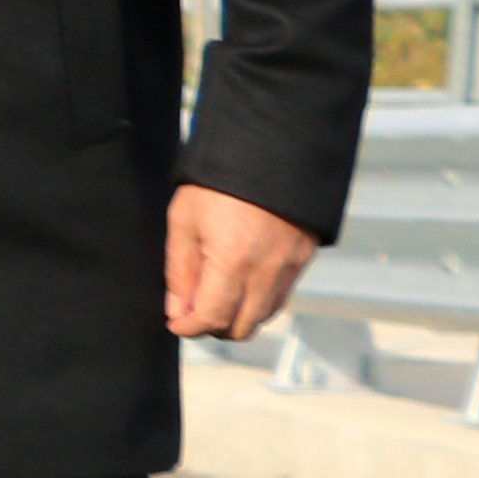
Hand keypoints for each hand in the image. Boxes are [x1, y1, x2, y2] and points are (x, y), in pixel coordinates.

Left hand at [164, 185, 321, 339]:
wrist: (270, 150)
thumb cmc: (218, 183)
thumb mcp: (184, 220)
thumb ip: (179, 271)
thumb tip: (177, 310)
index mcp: (233, 261)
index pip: (211, 318)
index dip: (188, 327)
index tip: (175, 322)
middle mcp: (267, 270)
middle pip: (240, 327)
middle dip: (212, 326)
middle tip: (192, 310)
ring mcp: (290, 266)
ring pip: (263, 316)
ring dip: (236, 317)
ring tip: (213, 295)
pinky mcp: (303, 259)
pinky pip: (280, 297)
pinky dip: (257, 303)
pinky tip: (239, 284)